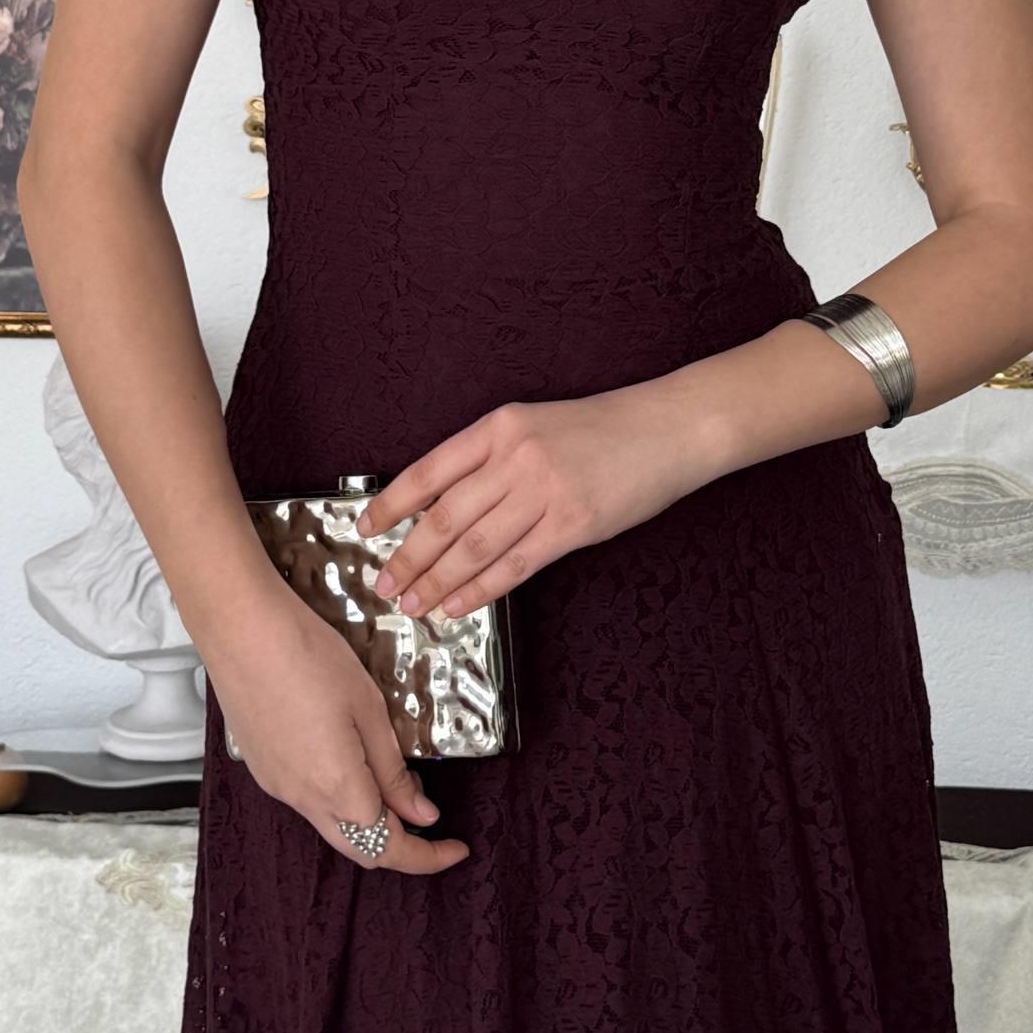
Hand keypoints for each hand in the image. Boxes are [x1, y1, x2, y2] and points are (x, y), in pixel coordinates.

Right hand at [205, 579, 470, 875]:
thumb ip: (393, 769)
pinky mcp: (262, 769)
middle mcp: (303, 799)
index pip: (390, 848)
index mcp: (337, 787)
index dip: (428, 857)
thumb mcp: (368, 707)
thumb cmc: (308, 655)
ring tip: (397, 784)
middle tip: (433, 826)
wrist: (240, 629)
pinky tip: (353, 764)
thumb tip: (421, 813)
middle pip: (361, 850)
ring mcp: (278, 787)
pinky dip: (340, 800)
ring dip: (369, 822)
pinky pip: (309, 802)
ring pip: (333, 827)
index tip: (456, 847)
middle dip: (401, 848)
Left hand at [354, 384, 713, 621]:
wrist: (665, 429)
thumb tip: (440, 508)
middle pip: (444, 517)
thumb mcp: (534, 427)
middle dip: (408, 556)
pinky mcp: (573, 525)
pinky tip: (458, 606)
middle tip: (383, 583)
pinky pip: (514, 565)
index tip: (366, 529)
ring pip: (474, 547)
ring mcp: (545, 492)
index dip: (392, 504)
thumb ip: (491, 461)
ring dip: (437, 581)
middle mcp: (516, 457)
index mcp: (500, 426)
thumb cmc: (601, 430)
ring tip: (413, 604)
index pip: (429, 470)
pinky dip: (480, 590)